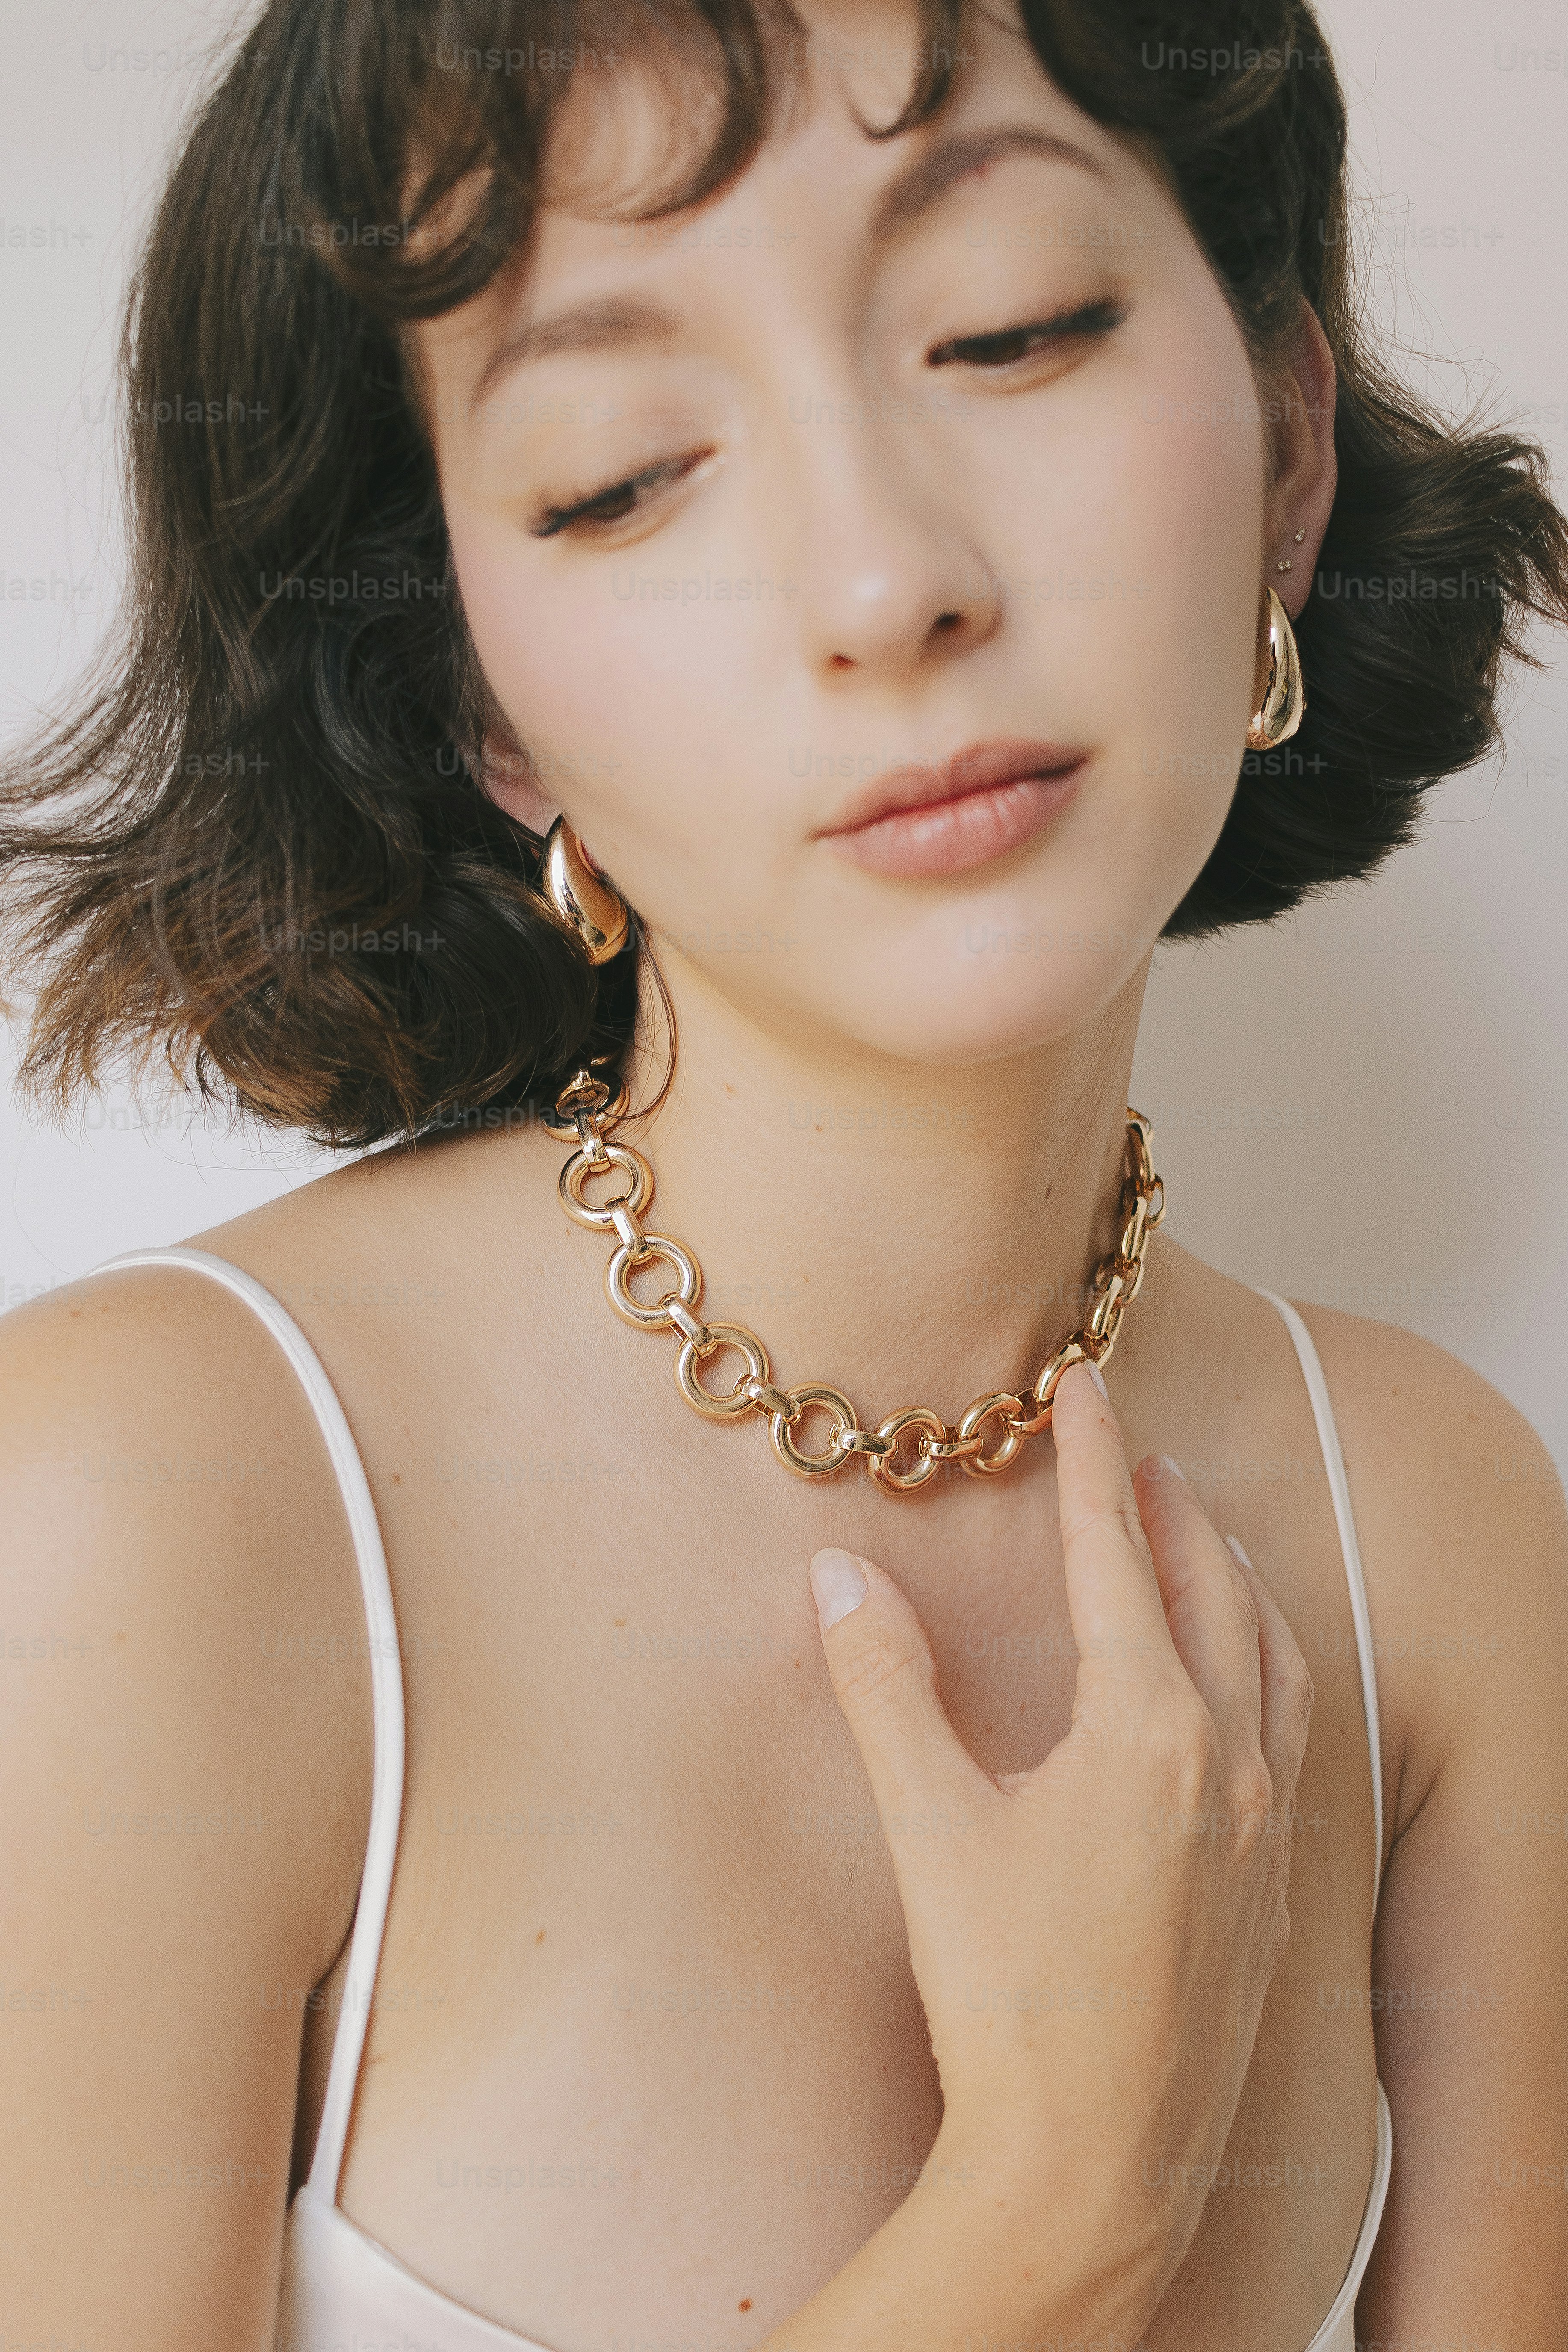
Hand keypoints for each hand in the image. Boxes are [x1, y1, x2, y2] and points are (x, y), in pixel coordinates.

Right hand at [808, 1360, 1313, 2315]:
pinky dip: (1268, 1672)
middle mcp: (1226, 1766)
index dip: (1092, 1461)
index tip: (1084, 1384)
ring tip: (1204, 1543)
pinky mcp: (1269, 1894)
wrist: (1090, 2168)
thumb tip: (837, 1574)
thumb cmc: (1008, 1998)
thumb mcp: (929, 1825)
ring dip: (1236, 1585)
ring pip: (1274, 1663)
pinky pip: (1291, 1738)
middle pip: (1212, 1593)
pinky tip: (1241, 1690)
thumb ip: (883, 1687)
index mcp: (1148, 1731)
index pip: (1115, 1556)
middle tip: (1137, 1451)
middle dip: (1171, 1510)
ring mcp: (1260, 1834)